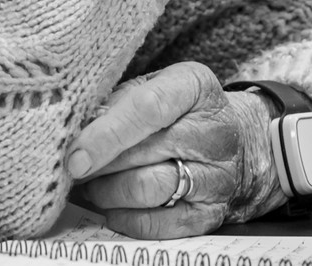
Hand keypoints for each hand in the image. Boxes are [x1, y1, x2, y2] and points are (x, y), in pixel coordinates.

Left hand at [64, 62, 281, 238]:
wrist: (240, 141)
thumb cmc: (180, 109)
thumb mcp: (153, 86)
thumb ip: (116, 101)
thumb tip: (73, 130)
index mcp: (195, 87)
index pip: (148, 109)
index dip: (106, 134)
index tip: (75, 155)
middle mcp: (213, 131)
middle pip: (144, 153)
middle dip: (99, 165)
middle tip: (72, 168)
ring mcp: (218, 175)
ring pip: (151, 190)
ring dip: (109, 192)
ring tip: (91, 185)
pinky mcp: (214, 212)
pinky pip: (163, 224)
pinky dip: (128, 219)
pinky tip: (112, 207)